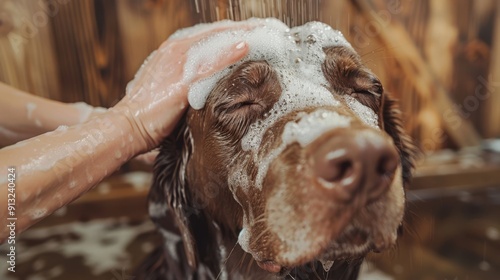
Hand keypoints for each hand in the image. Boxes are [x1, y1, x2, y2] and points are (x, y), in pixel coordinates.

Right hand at [114, 22, 251, 151]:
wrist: (129, 125)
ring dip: (241, 35)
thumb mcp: (170, 86)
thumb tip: (209, 80)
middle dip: (241, 29)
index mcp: (173, 50)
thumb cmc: (148, 111)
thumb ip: (190, 78)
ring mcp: (178, 63)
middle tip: (264, 28)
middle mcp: (176, 50)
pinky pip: (210, 64)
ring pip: (215, 42)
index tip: (252, 31)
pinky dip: (229, 54)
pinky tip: (247, 47)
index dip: (231, 32)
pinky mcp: (182, 81)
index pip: (208, 35)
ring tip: (263, 32)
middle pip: (215, 33)